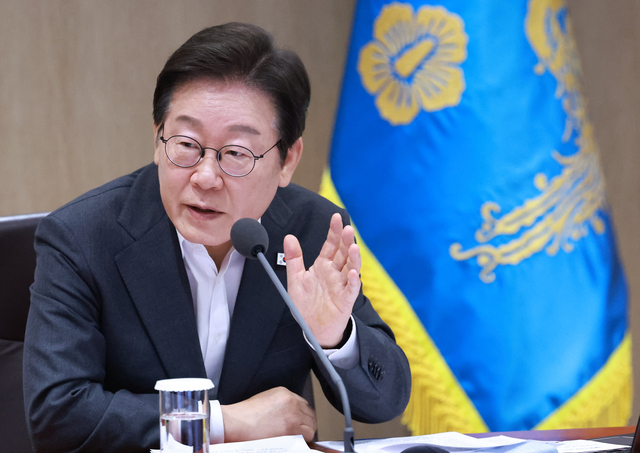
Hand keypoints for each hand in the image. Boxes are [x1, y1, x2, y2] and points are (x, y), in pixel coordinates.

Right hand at [220, 387, 315, 441]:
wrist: (236, 423)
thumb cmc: (245, 415)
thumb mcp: (266, 399)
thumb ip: (281, 403)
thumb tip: (291, 413)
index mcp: (284, 393)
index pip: (303, 403)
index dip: (302, 414)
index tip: (299, 421)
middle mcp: (291, 401)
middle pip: (310, 413)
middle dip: (306, 423)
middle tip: (299, 431)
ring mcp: (293, 414)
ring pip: (312, 425)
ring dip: (306, 431)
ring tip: (296, 437)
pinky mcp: (292, 428)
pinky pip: (308, 435)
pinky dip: (304, 439)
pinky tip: (295, 441)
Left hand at [284, 212, 361, 347]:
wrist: (312, 329)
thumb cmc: (306, 304)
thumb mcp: (295, 280)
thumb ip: (293, 259)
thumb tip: (289, 237)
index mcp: (323, 266)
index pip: (331, 245)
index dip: (333, 232)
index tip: (336, 217)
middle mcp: (335, 273)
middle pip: (343, 253)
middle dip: (345, 241)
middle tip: (347, 228)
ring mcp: (341, 285)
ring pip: (351, 268)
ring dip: (353, 258)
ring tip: (353, 247)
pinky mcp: (345, 300)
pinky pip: (351, 289)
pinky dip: (353, 281)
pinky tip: (352, 273)